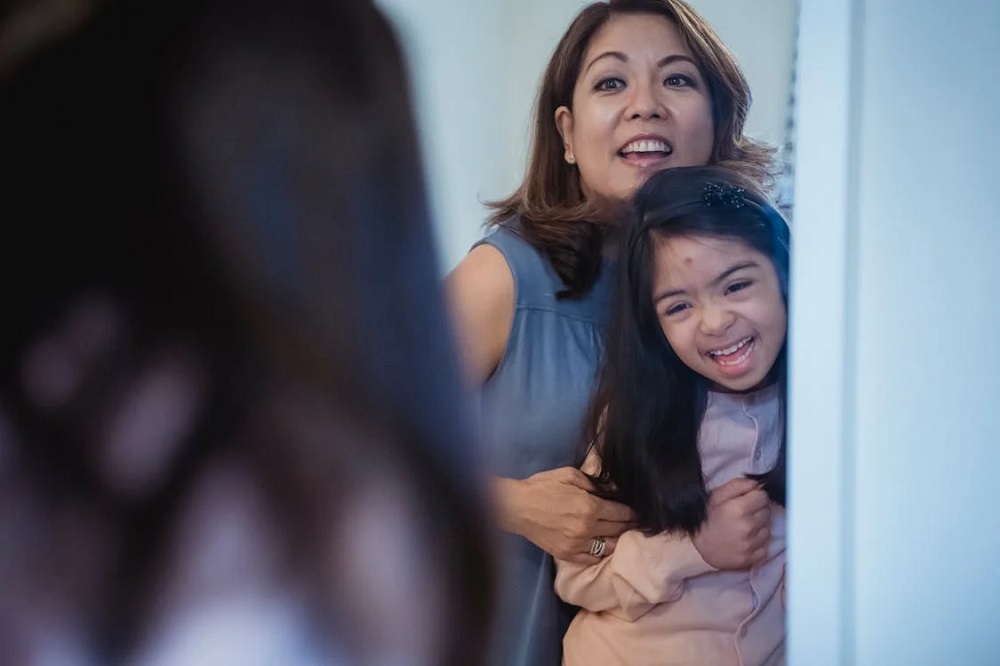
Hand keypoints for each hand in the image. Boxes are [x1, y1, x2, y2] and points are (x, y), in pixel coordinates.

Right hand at [494, 467, 633, 562]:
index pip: (621, 513)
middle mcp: (587, 529)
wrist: (516, 507)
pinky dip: (601, 554)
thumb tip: (612, 490)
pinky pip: (592, 559)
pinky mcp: (567, 555)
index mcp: (589, 507)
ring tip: (623, 536)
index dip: (633, 512)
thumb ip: (593, 483)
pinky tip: (605, 548)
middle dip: (629, 526)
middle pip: (618, 530)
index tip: (639, 512)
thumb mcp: (569, 475)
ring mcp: (577, 545)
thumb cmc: (542, 487)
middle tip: (637, 524)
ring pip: (608, 547)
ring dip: (618, 541)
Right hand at [692, 477, 770, 570]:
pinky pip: (766, 546)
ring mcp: (751, 545)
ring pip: (767, 529)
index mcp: (739, 509)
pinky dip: (758, 543)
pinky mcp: (753, 559)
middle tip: (743, 515)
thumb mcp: (716, 496)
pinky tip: (745, 540)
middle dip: (757, 511)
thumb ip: (737, 485)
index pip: (763, 496)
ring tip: (743, 528)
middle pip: (767, 512)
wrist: (699, 548)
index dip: (755, 497)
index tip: (747, 500)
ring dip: (759, 527)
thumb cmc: (707, 518)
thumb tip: (757, 484)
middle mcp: (748, 527)